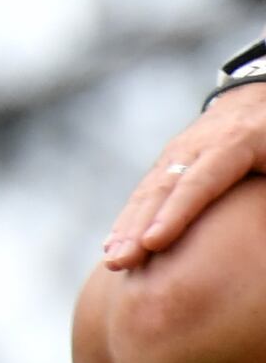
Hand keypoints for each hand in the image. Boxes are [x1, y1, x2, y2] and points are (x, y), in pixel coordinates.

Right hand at [101, 93, 265, 268]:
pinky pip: (145, 192)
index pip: (198, 184)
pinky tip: (114, 243)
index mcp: (233, 144)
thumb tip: (265, 226)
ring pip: (147, 191)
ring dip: (126, 226)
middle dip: (137, 227)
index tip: (152, 243)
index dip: (175, 214)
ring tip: (112, 260)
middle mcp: (195, 146)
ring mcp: (177, 152)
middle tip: (120, 262)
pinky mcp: (168, 161)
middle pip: (162, 190)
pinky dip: (128, 218)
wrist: (257, 101)